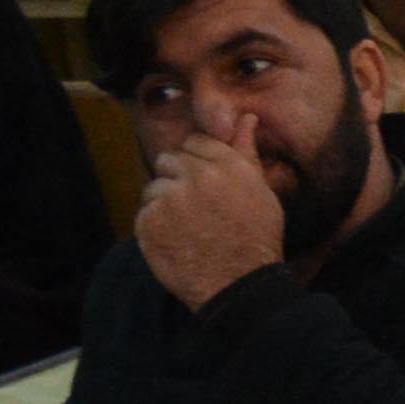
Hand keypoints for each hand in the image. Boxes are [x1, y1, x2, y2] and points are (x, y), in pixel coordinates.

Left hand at [130, 127, 293, 309]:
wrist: (238, 286)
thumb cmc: (256, 240)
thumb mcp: (261, 193)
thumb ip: (246, 152)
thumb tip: (247, 117)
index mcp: (227, 165)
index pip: (195, 142)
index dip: (198, 163)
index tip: (204, 186)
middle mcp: (198, 175)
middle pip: (170, 160)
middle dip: (178, 180)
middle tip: (194, 210)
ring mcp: (171, 198)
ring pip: (155, 186)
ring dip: (164, 203)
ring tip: (185, 229)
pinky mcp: (150, 222)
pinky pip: (144, 213)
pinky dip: (155, 227)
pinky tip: (175, 242)